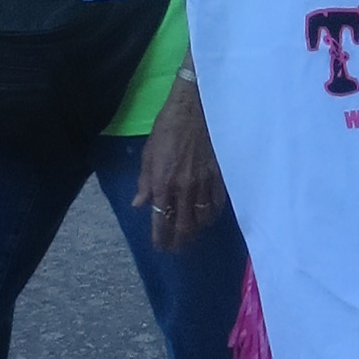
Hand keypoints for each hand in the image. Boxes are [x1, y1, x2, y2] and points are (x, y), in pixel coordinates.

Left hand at [133, 74, 227, 251]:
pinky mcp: (219, 176)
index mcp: (162, 182)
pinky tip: (208, 219)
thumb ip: (145, 182)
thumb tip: (139, 204)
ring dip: (196, 231)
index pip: (161, 219)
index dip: (160, 237)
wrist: (195, 109)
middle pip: (183, 225)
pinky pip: (217, 204)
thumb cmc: (167, 128)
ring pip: (202, 219)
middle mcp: (183, 188)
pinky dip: (212, 215)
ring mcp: (204, 183)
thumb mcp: (148, 153)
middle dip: (179, 241)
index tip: (160, 247)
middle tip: (176, 248)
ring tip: (191, 236)